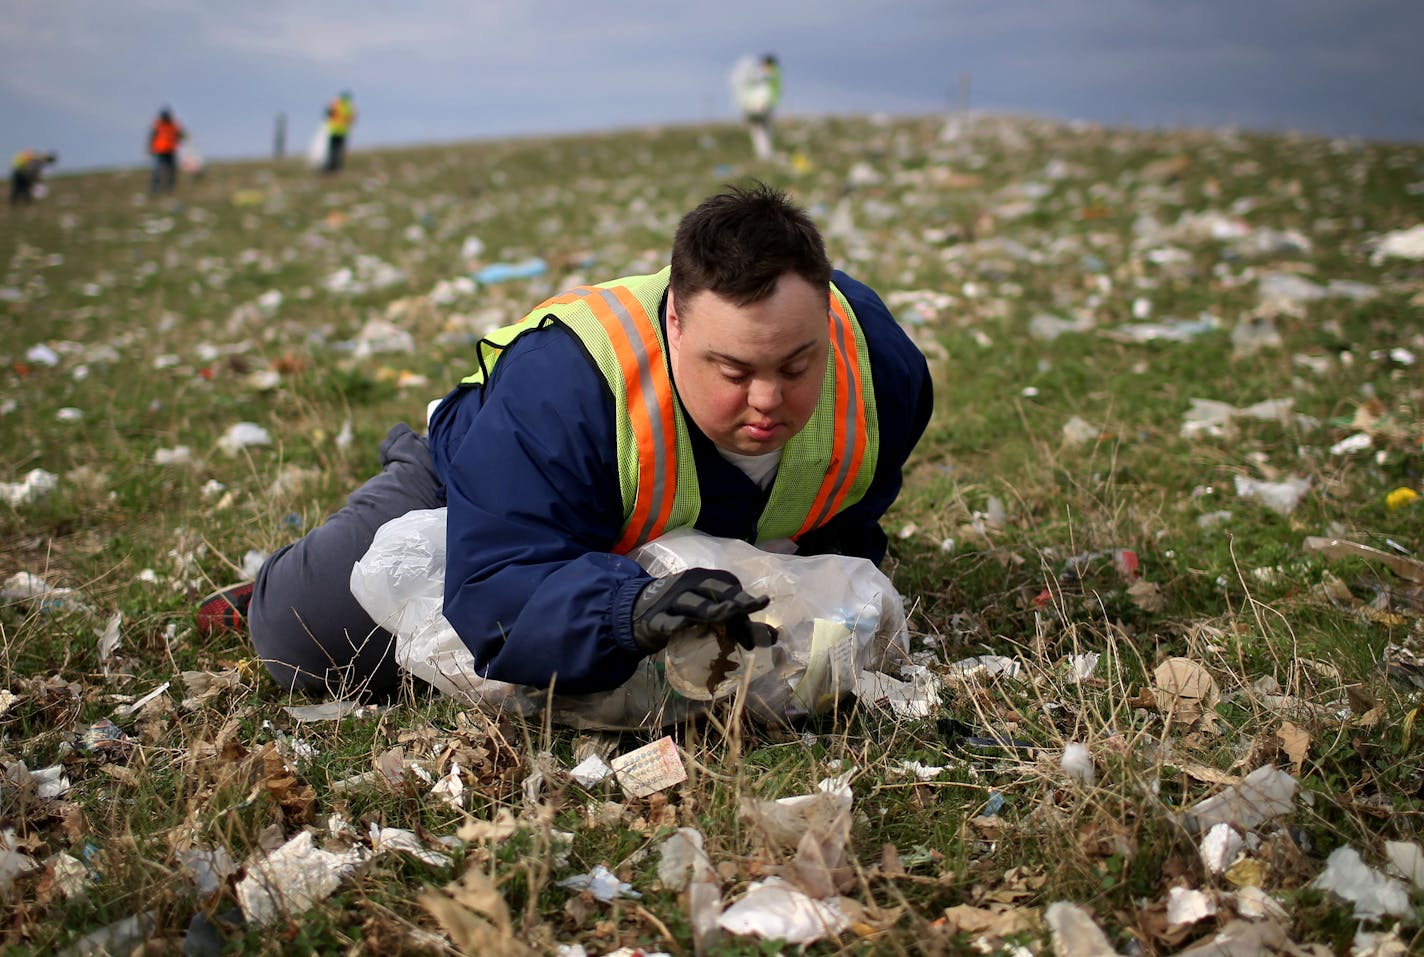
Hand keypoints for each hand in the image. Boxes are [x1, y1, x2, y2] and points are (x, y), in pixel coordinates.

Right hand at [631, 568, 777, 653]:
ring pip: (692, 604)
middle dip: (733, 600)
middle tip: (750, 608)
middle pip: (714, 590)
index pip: (729, 585)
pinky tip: (681, 628)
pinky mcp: (654, 619)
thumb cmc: (682, 611)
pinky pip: (665, 621)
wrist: (636, 613)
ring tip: (727, 614)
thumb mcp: (709, 612)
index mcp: (704, 579)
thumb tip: (774, 637)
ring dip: (710, 609)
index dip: (745, 600)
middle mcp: (688, 585)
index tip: (759, 610)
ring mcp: (670, 601)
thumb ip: (739, 622)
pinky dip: (673, 624)